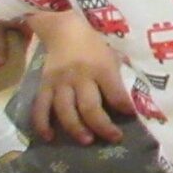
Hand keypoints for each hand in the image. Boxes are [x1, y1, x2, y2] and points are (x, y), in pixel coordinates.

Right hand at [32, 17, 129, 144]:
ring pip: (65, 111)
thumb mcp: (112, 56)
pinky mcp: (44, 85)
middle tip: (113, 138)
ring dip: (76, 129)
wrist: (65, 31)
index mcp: (101, 68)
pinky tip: (49, 137)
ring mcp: (59, 82)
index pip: (115, 92)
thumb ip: (117, 78)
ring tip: (87, 141)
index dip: (124, 107)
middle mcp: (80, 77)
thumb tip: (128, 104)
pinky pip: (40, 107)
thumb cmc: (95, 46)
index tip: (132, 117)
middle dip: (102, 126)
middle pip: (89, 107)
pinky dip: (42, 124)